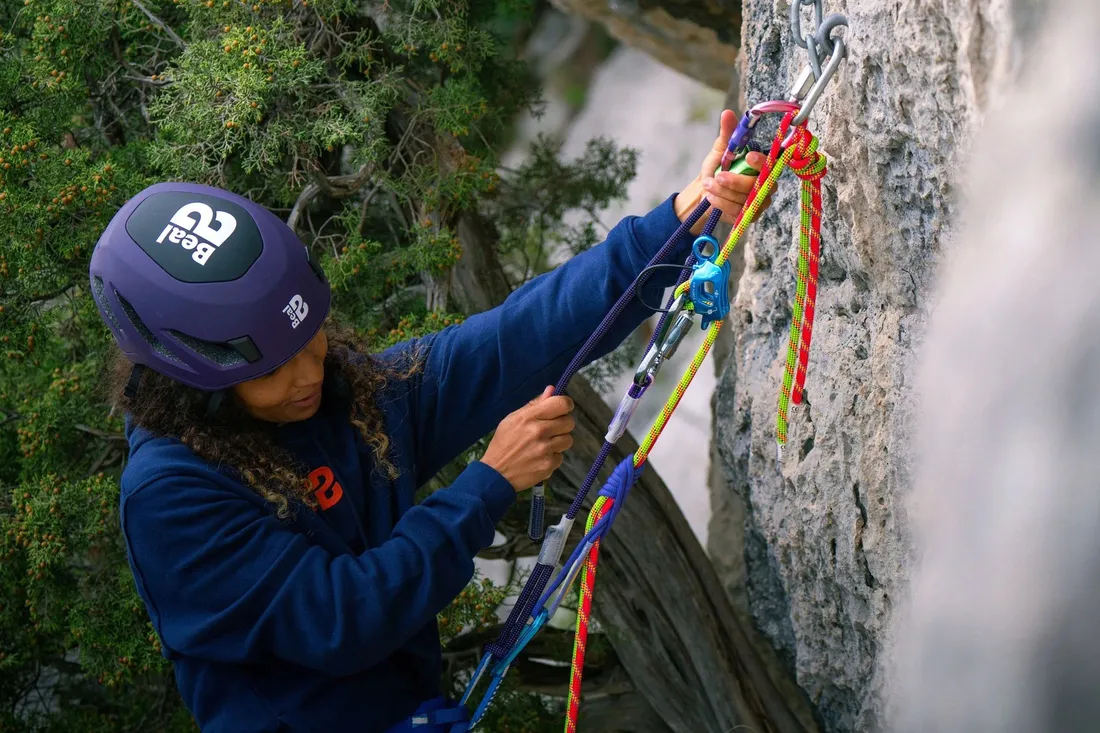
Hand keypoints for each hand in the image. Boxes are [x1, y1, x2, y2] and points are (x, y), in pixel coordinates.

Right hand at [481, 386, 575, 491]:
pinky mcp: (548, 465)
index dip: (566, 404)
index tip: (562, 409)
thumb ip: (534, 404)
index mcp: (529, 417)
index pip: (561, 404)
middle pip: (569, 422)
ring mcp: (545, 450)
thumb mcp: (512, 419)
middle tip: (551, 429)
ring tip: (544, 445)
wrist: (496, 473)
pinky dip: (552, 457)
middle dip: (563, 424)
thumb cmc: (503, 443)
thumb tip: (552, 390)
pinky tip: (539, 457)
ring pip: (568, 440)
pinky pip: (561, 456)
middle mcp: (539, 432)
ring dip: (559, 441)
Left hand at [673, 109, 775, 233]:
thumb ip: (728, 134)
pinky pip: (739, 211)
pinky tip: (711, 197)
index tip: (748, 156)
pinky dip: (722, 203)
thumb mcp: (720, 150)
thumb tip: (727, 114)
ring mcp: (760, 201)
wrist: (705, 192)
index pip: (770, 163)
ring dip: (724, 191)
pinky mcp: (751, 216)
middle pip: (758, 184)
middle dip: (736, 181)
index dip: (761, 161)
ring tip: (708, 185)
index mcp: (763, 165)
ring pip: (746, 199)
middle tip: (717, 176)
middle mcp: (767, 183)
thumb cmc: (717, 169)